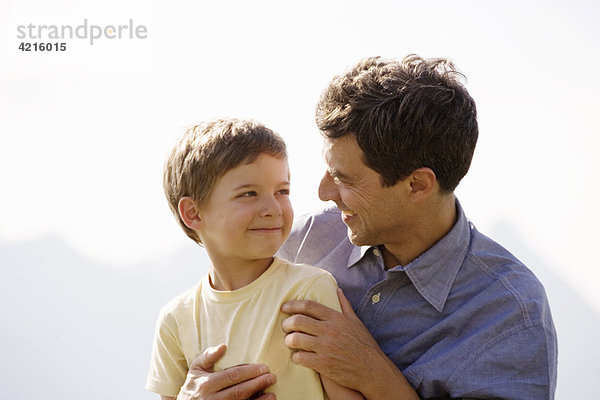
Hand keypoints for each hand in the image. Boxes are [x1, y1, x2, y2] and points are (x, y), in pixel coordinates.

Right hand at [177, 344, 276, 399]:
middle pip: (239, 391)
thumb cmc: (193, 385)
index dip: (250, 372)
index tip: (264, 367)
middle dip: (257, 384)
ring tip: (272, 394)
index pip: (232, 376)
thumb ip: (209, 356)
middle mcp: (211, 399)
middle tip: (272, 377)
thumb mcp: (196, 368)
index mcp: (206, 383)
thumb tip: (224, 346)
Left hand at [281, 289, 418, 399]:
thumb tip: (338, 290)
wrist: (372, 369)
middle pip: (298, 321)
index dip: (293, 305)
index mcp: (335, 318)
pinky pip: (300, 357)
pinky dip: (295, 357)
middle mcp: (329, 330)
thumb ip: (344, 305)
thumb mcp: (356, 321)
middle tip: (285, 327)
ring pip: (295, 339)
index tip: (284, 308)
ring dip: (288, 340)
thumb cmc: (364, 344)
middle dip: (287, 323)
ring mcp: (325, 347)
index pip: (308, 306)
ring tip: (290, 342)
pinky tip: (298, 357)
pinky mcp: (323, 364)